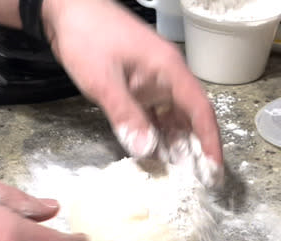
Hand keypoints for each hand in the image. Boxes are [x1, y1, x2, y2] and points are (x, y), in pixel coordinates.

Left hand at [42, 0, 223, 185]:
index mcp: (169, 69)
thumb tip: (145, 150)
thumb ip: (124, 114)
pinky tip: (156, 155)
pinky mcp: (138, 85)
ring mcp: (153, 81)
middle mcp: (167, 76)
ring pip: (173, 117)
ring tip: (179, 175)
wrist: (65, 10)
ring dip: (176, 144)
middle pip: (191, 117)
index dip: (210, 141)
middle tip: (199, 182)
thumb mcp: (103, 80)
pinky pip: (155, 114)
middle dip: (196, 149)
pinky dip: (157, 134)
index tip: (214, 169)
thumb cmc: (87, 36)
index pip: (200, 110)